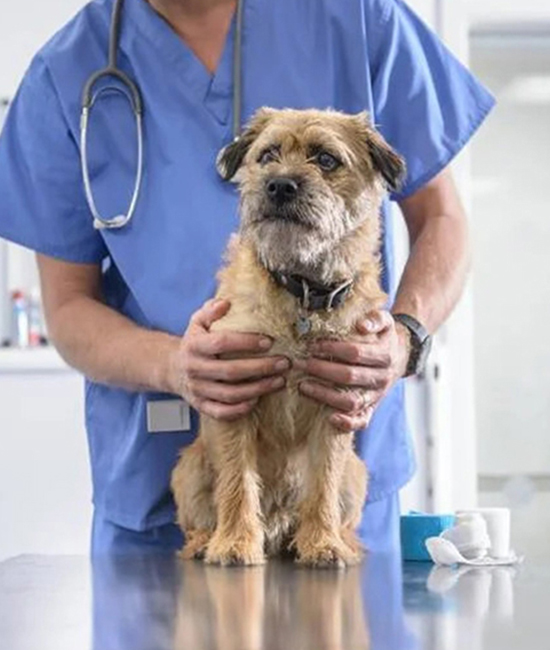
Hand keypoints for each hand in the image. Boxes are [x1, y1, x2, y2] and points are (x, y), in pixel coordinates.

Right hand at [169, 299, 289, 420]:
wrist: (172, 368)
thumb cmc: (194, 342)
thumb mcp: (197, 322)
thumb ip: (211, 311)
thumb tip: (226, 303)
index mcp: (194, 345)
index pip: (221, 343)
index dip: (246, 342)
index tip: (269, 341)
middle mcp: (194, 368)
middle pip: (230, 371)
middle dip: (261, 368)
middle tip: (284, 363)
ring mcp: (197, 389)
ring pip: (230, 394)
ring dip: (258, 389)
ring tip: (280, 381)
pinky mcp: (200, 405)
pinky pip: (221, 412)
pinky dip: (240, 409)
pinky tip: (258, 400)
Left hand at [296, 310, 409, 432]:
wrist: (401, 356)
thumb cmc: (385, 338)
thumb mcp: (386, 321)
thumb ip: (376, 318)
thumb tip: (361, 325)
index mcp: (385, 355)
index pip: (355, 353)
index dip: (332, 349)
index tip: (312, 345)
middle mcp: (382, 378)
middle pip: (349, 376)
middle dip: (321, 370)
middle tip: (300, 363)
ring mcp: (377, 395)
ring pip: (352, 401)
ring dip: (325, 395)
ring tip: (303, 386)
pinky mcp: (372, 408)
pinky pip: (362, 421)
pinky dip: (347, 423)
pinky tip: (329, 418)